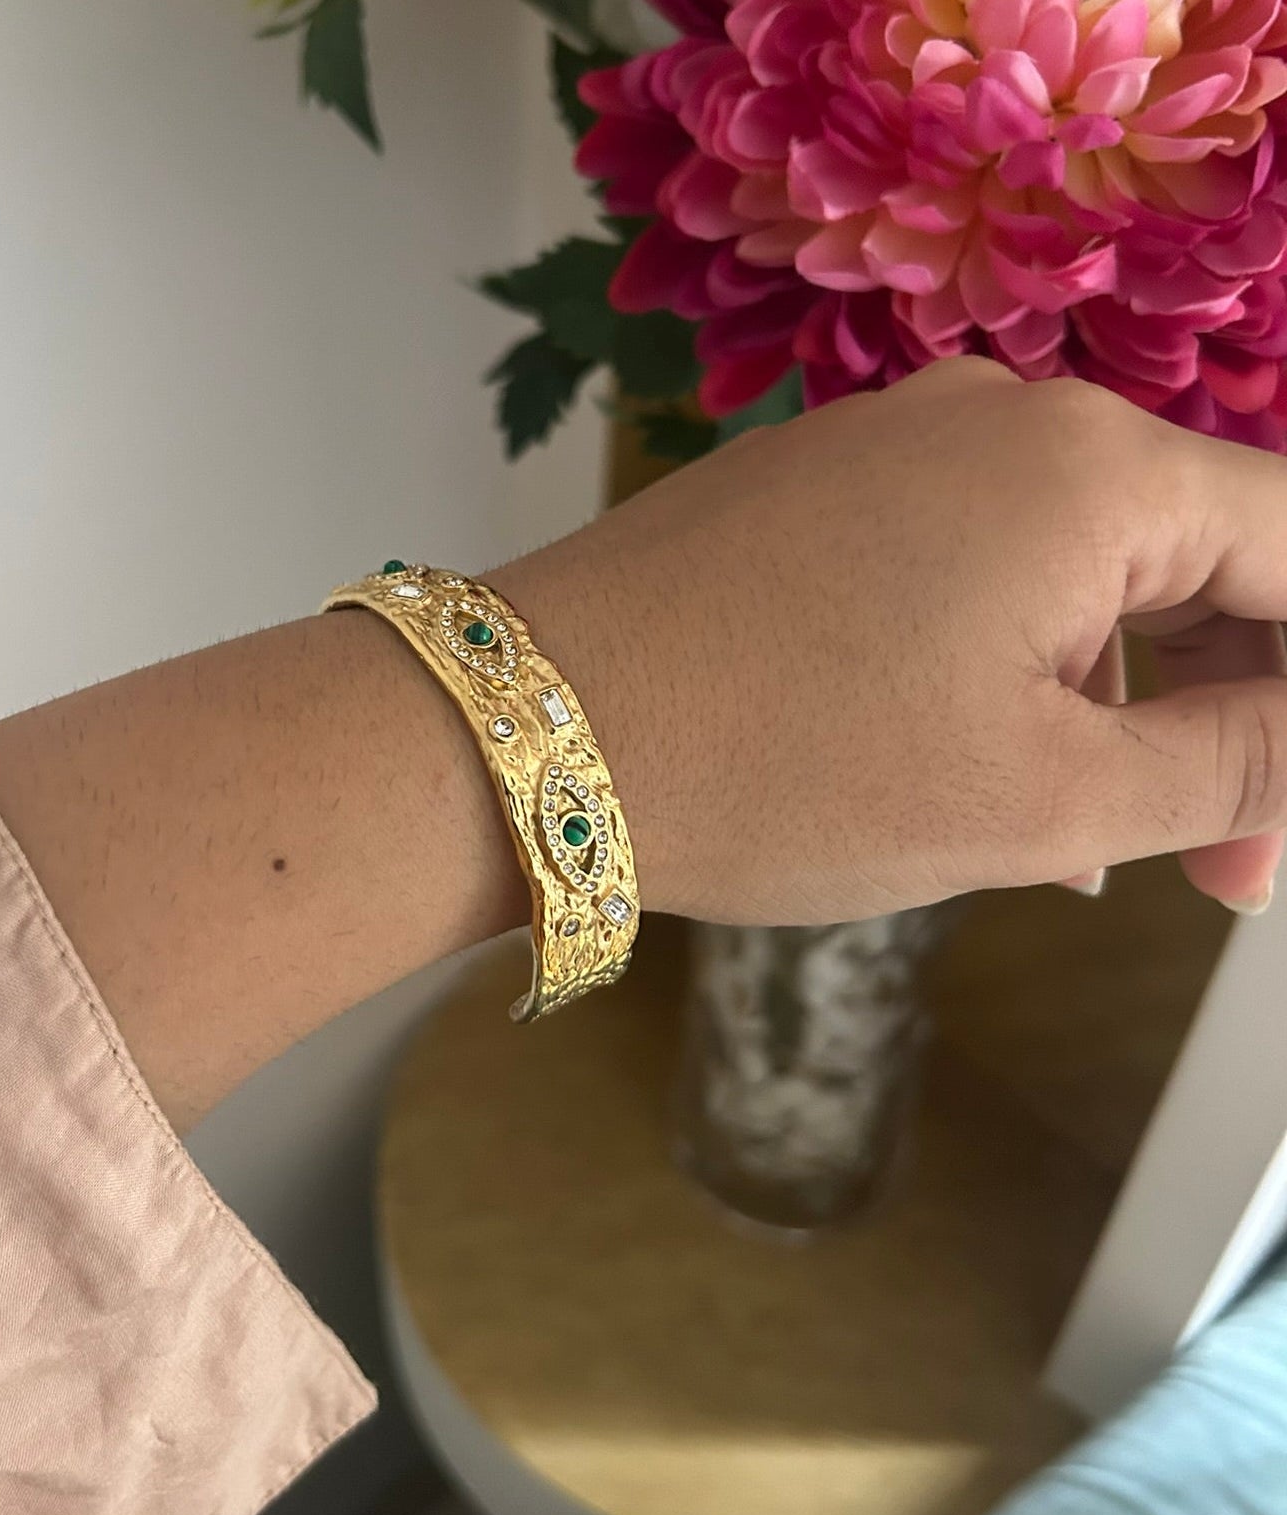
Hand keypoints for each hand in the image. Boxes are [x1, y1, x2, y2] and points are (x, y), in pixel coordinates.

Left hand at [495, 357, 1286, 925]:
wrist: (527, 732)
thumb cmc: (787, 771)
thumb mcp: (1046, 799)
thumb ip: (1235, 761)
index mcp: (1089, 466)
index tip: (1273, 822)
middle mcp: (995, 417)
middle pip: (1187, 555)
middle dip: (1218, 716)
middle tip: (1212, 872)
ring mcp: (889, 441)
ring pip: (1069, 570)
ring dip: (1104, 704)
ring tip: (1075, 844)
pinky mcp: (810, 488)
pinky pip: (961, 563)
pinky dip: (1001, 664)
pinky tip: (973, 765)